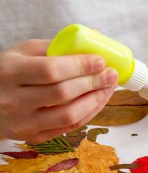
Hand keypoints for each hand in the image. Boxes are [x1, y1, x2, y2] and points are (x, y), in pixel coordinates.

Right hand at [0, 40, 117, 141]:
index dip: (80, 66)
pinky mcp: (34, 136)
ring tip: (109, 87)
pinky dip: (89, 112)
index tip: (101, 61)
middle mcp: (13, 100)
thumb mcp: (25, 52)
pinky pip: (69, 127)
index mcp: (10, 72)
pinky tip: (99, 99)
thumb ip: (59, 44)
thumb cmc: (10, 72)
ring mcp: (23, 122)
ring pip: (69, 115)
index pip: (51, 70)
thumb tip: (96, 35)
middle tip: (112, 74)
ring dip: (96, 100)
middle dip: (93, 82)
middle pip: (63, 93)